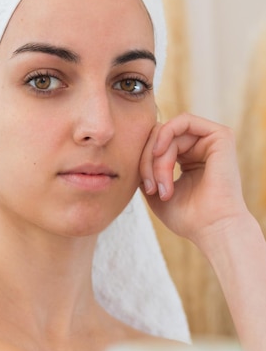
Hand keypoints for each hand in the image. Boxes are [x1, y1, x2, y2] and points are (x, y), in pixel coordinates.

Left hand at [139, 113, 247, 245]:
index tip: (146, 189)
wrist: (213, 229)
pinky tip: (159, 152)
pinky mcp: (220, 136)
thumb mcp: (156, 191)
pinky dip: (166, 134)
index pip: (156, 146)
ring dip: (157, 159)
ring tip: (161, 185)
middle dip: (147, 161)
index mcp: (188, 160)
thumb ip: (145, 169)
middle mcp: (200, 148)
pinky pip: (184, 120)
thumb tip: (130, 152)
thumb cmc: (188, 218)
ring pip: (167, 132)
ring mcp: (211, 141)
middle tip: (150, 187)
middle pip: (159, 137)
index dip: (143, 162)